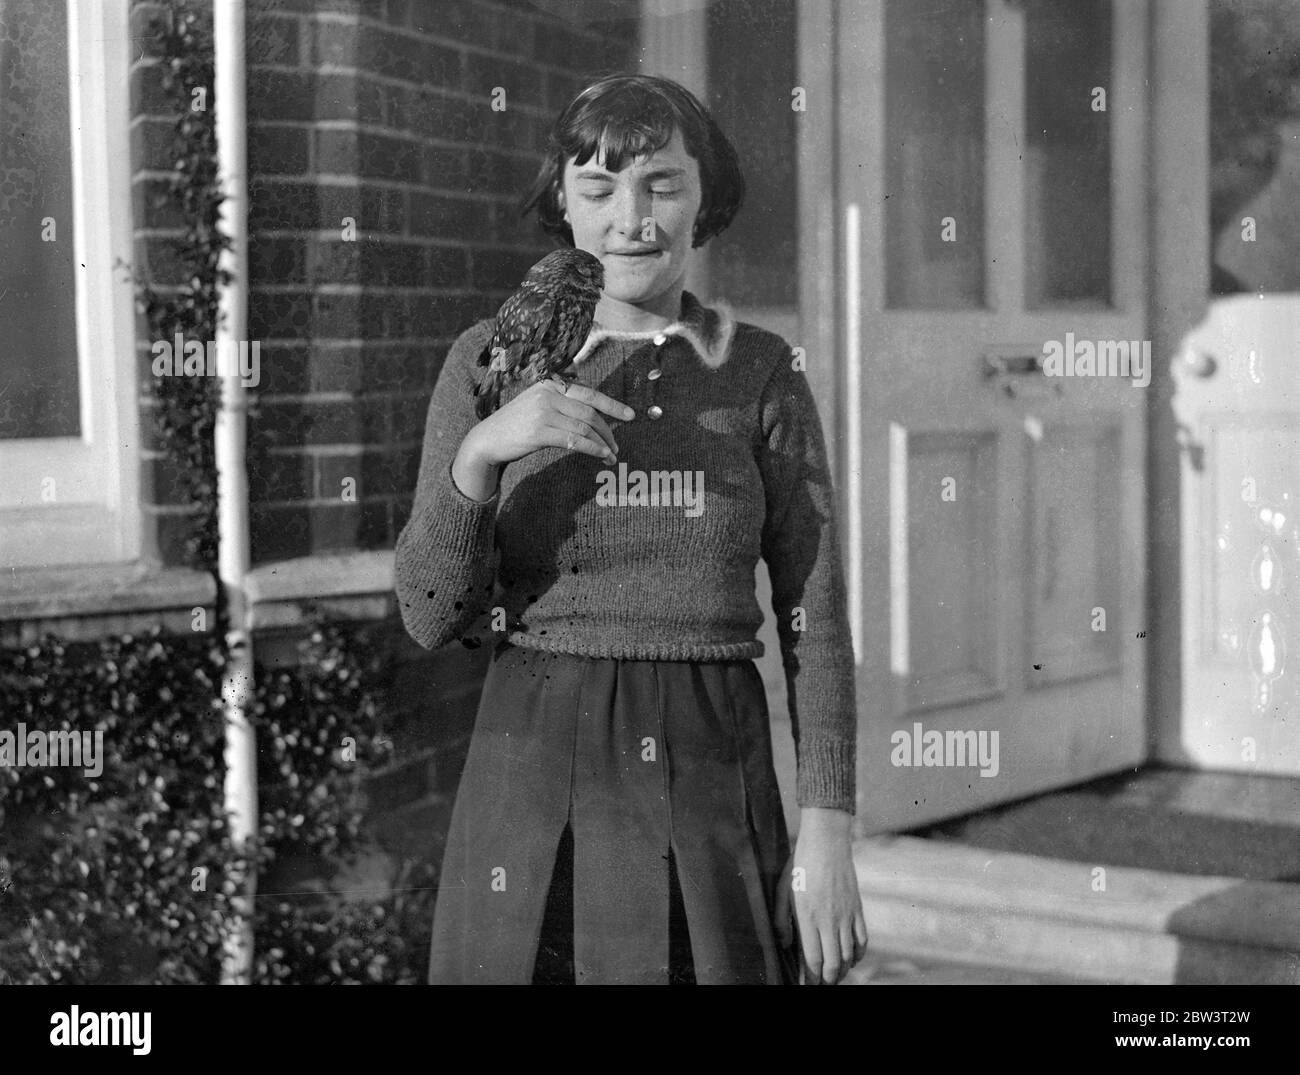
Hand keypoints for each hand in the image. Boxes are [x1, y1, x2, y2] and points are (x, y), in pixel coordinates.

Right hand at [453, 378, 633, 500]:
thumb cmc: (517, 425)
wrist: (487, 440)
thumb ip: (562, 403)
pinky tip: (601, 457)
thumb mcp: (538, 404)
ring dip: (603, 443)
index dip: (612, 405)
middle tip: (618, 445)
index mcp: (550, 384)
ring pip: (585, 427)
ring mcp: (543, 412)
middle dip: (609, 429)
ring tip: (610, 456)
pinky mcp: (539, 432)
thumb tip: (594, 413)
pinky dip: (593, 449)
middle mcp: (548, 394)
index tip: (630, 415)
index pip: (589, 393)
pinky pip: (575, 441)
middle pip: (590, 412)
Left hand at [774, 807, 867, 984]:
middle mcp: (829, 920)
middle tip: (821, 984)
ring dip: (842, 971)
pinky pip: (862, 940)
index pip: (813, 959)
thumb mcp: (783, 891)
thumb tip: (786, 945)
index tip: (808, 984)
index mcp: (808, 917)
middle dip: (827, 980)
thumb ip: (781, 920)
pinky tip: (851, 960)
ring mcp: (846, 915)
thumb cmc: (800, 865)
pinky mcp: (857, 909)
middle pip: (833, 963)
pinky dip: (858, 955)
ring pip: (848, 955)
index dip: (811, 978)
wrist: (827, 843)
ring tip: (834, 976)